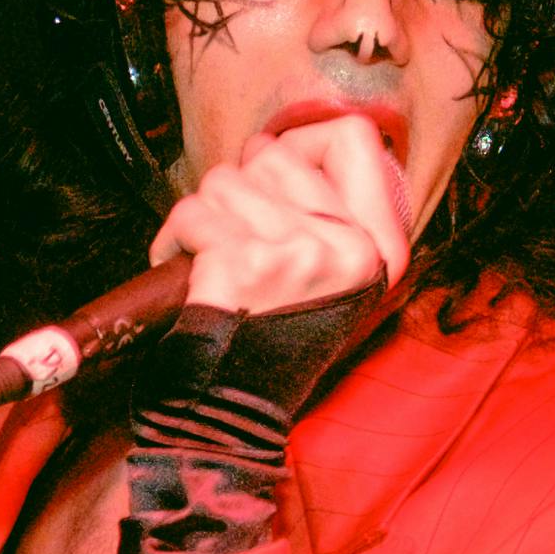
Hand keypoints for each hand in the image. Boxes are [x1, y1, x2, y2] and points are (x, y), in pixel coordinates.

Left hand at [147, 102, 413, 318]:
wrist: (233, 415)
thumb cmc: (271, 341)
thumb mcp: (331, 279)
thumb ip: (325, 211)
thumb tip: (281, 147)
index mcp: (380, 247)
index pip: (354, 137)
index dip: (302, 142)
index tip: (274, 179)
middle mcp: (351, 248)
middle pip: (272, 153)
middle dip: (237, 188)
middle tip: (234, 237)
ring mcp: (301, 254)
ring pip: (224, 179)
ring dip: (202, 216)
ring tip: (212, 261)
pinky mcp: (249, 265)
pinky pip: (193, 213)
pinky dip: (173, 240)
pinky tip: (185, 270)